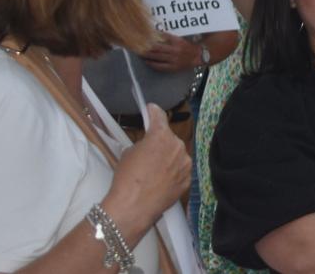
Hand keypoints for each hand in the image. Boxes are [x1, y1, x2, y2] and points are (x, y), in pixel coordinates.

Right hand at [103, 104, 191, 229]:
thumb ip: (142, 143)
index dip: (153, 111)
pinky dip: (173, 173)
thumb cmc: (126, 178)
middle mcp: (178, 146)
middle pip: (169, 138)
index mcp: (161, 136)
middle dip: (160, 142)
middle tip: (148, 151)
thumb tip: (148, 144)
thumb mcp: (128, 153)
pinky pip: (180, 171)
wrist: (133, 206)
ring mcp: (185, 164)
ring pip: (177, 155)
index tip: (151, 109)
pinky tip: (161, 181)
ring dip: (168, 158)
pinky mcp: (187, 180)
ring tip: (154, 170)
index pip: (159, 117)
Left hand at [140, 32, 201, 74]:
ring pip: (157, 57)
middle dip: (146, 47)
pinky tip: (146, 61)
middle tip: (137, 45)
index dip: (152, 37)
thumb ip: (169, 38)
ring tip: (139, 53)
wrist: (197, 57)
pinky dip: (152, 63)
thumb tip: (155, 34)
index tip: (144, 36)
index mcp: (178, 41)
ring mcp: (173, 59)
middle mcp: (175, 50)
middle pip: (157, 48)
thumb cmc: (187, 46)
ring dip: (147, 55)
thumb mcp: (180, 39)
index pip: (162, 37)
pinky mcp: (172, 67)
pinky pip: (159, 66)